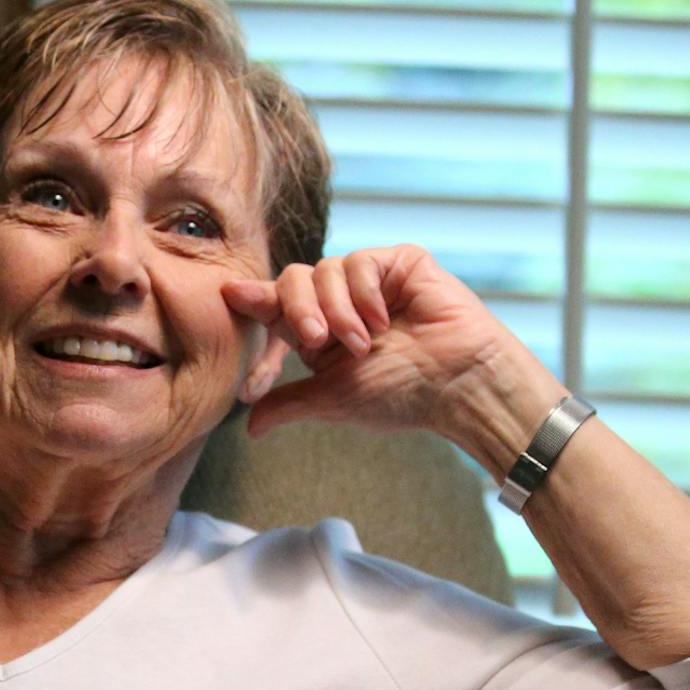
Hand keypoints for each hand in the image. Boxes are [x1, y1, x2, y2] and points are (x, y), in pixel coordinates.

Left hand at [223, 244, 542, 448]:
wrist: (457, 383)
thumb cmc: (401, 395)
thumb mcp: (333, 400)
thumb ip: (289, 403)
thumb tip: (248, 428)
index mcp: (317, 329)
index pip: (272, 312)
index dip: (254, 320)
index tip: (231, 312)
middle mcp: (338, 300)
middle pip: (291, 281)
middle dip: (295, 311)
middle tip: (315, 341)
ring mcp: (368, 279)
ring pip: (322, 270)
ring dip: (335, 310)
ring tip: (363, 344)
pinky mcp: (398, 262)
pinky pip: (359, 262)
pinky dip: (364, 295)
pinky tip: (384, 322)